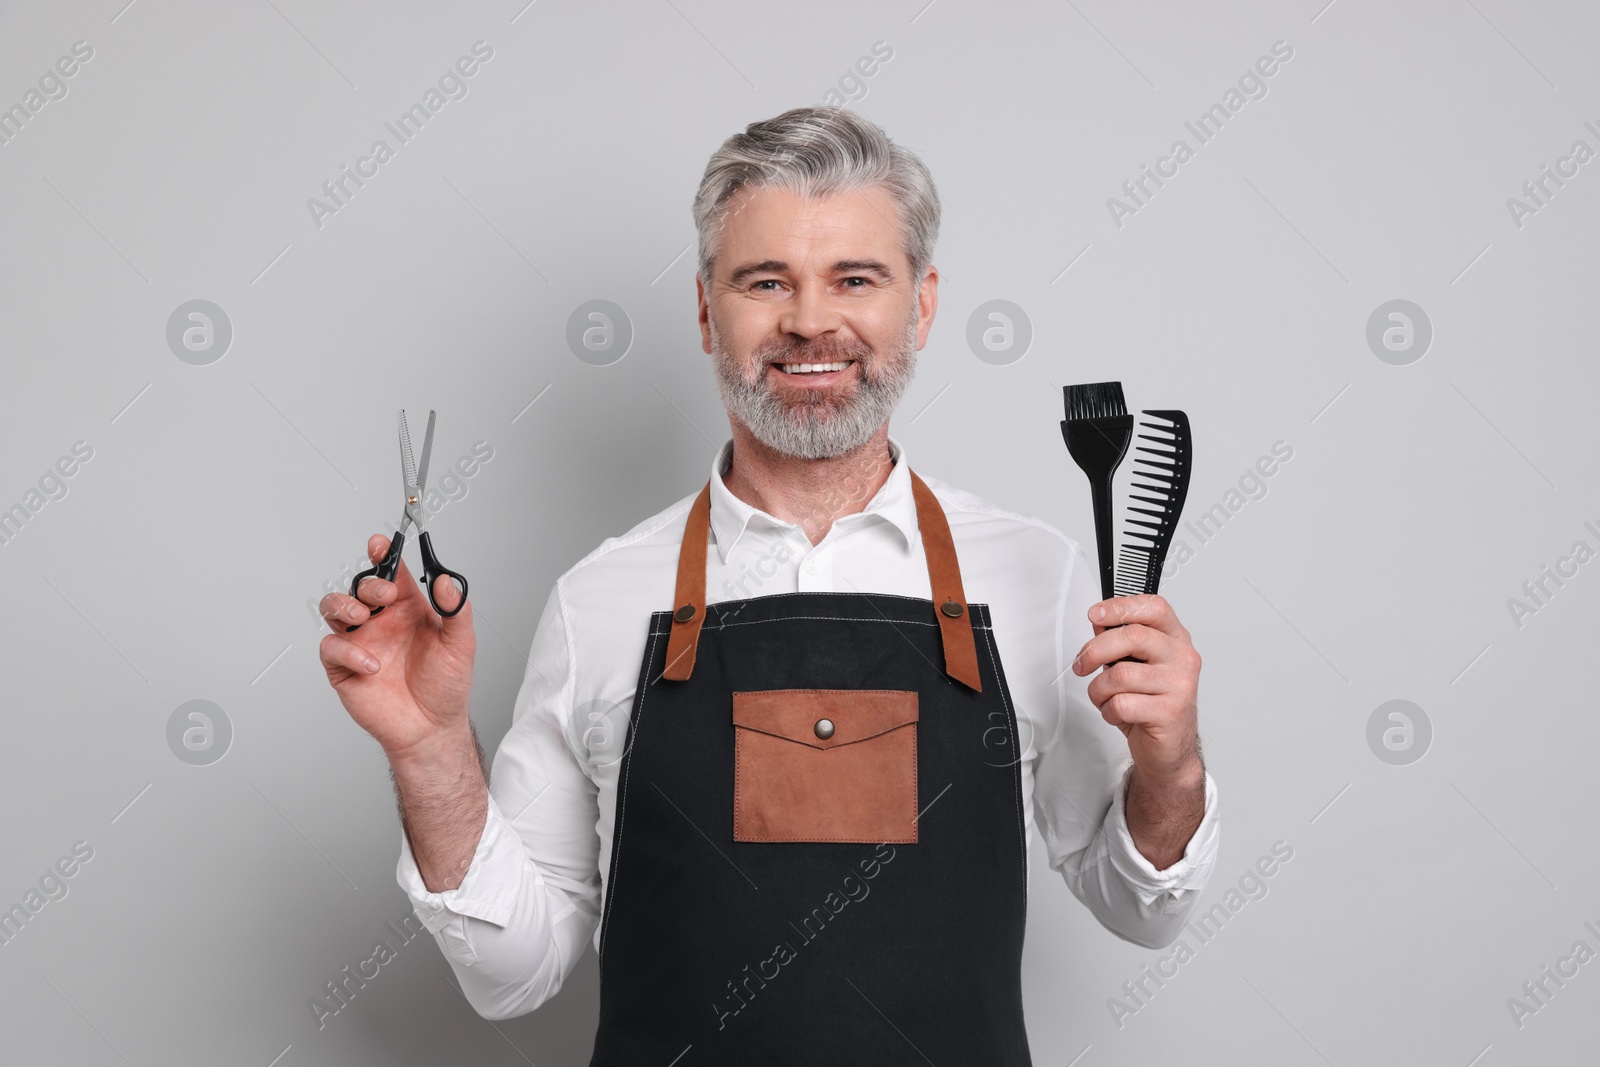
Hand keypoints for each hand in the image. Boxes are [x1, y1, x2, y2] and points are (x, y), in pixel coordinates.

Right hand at [318, 533, 475, 760]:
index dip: (382, 554)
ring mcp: (360, 642)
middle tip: (385, 597)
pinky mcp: (343, 667)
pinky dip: (349, 651)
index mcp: (407, 608)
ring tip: (363, 616)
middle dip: (368, 584)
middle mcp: (381, 621)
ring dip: (343, 604)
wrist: (431, 727)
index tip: (379, 543)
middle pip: (360, 586)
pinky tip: (372, 665)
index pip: (390, 572)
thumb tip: (447, 579)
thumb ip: (456, 610)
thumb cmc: (445, 685)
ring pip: (334, 608)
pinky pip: (332, 647)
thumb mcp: (461, 645)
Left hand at [1070, 594, 1201, 781]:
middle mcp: (1182, 658)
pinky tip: (1117, 713)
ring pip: (1120, 674)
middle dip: (1095, 650)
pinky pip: (1122, 703)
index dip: (1121, 606)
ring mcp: (1179, 685)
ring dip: (1099, 689)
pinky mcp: (1170, 712)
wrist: (1169, 748)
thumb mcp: (1136, 665)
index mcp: (1176, 639)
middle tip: (1082, 664)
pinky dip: (1108, 711)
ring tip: (1104, 697)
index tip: (1095, 614)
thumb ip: (1121, 641)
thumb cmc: (1151, 703)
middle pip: (1132, 636)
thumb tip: (1101, 621)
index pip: (1154, 608)